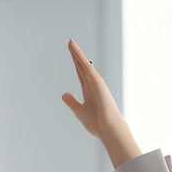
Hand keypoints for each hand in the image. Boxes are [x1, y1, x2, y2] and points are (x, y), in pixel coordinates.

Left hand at [62, 39, 140, 166]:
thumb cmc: (97, 123)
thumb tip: (64, 94)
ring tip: (70, 42)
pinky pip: (86, 66)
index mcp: (89, 90)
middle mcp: (92, 84)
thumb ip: (72, 101)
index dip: (75, 63)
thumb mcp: (79, 110)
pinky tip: (74, 49)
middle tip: (70, 42)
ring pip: (84, 64)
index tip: (71, 53)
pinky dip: (80, 57)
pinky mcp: (96, 82)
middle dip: (75, 54)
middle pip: (81, 66)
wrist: (107, 129)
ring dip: (76, 53)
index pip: (80, 73)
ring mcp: (95, 82)